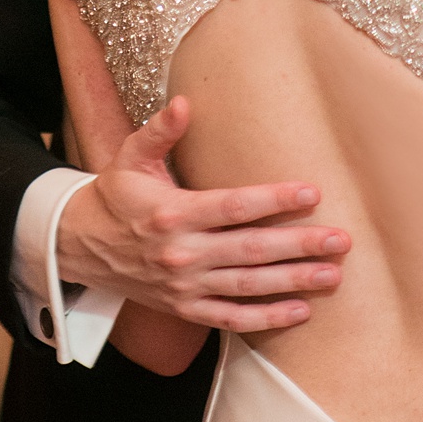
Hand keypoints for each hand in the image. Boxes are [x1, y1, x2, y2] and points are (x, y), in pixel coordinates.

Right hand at [58, 96, 349, 330]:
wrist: (82, 247)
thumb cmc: (116, 196)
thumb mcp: (130, 157)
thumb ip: (160, 131)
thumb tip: (185, 103)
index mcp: (173, 214)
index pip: (233, 207)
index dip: (273, 201)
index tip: (311, 193)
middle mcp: (182, 254)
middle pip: (250, 250)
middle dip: (299, 245)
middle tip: (340, 240)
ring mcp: (185, 287)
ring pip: (248, 286)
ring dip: (293, 282)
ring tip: (332, 274)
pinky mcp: (186, 309)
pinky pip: (231, 318)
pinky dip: (266, 318)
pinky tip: (300, 311)